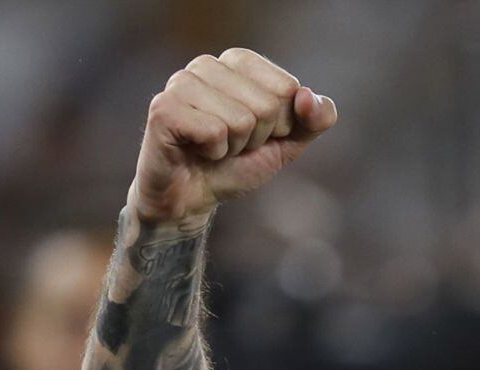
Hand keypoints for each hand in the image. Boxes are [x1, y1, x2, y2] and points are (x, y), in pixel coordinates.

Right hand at [130, 48, 337, 223]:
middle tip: (232, 145)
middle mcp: (208, 64)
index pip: (288, 88)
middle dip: (258, 137)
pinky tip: (197, 152)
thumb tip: (308, 96)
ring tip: (214, 148)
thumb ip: (315, 120)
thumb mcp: (287, 142)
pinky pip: (215, 132)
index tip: (256, 134)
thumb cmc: (236, 163)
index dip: (280, 123)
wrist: (192, 198)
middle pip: (267, 105)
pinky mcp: (164, 109)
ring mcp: (182, 83)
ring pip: (242, 120)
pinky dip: (214, 153)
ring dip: (235, 147)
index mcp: (238, 62)